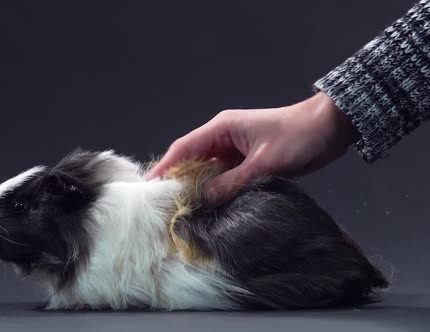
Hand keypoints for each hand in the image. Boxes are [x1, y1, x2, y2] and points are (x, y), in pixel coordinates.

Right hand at [146, 92, 356, 204]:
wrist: (330, 128)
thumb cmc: (298, 137)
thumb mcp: (264, 163)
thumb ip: (233, 182)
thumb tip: (205, 198)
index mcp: (222, 128)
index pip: (184, 148)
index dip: (165, 166)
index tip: (149, 186)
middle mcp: (223, 137)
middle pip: (191, 159)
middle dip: (177, 180)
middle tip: (162, 204)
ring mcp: (234, 149)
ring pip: (207, 169)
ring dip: (196, 187)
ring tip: (181, 208)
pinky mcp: (246, 160)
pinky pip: (223, 176)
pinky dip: (215, 189)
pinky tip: (209, 204)